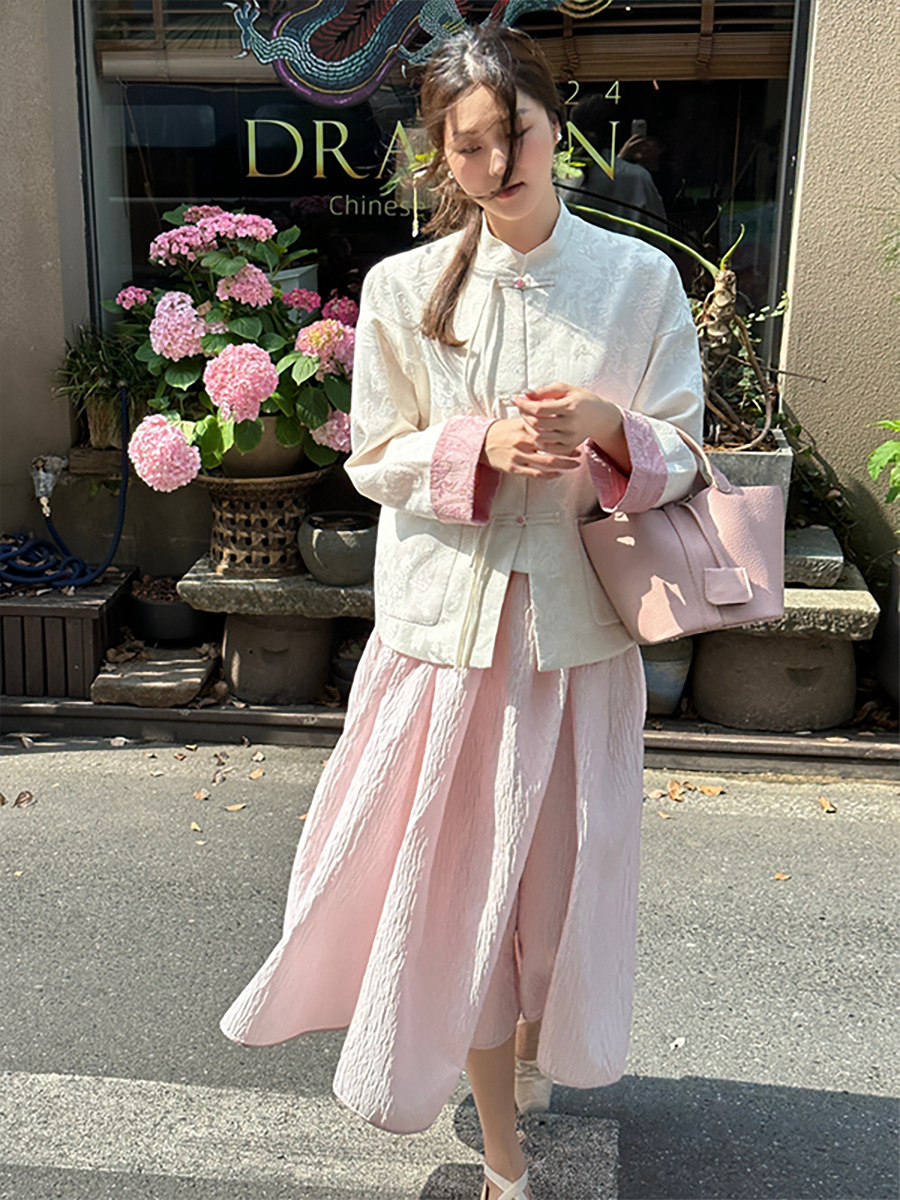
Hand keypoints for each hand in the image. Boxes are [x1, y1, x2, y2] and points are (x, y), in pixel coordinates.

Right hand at [480, 416, 580, 478]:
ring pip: (546, 462)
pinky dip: (549, 474)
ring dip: (563, 464)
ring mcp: (518, 456)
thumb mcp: (515, 421)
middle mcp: (522, 441)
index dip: (563, 433)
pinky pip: (535, 474)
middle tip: (579, 453)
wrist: (480, 443)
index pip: (547, 429)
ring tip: (574, 464)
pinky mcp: (514, 468)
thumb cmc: (501, 431)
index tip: (574, 435)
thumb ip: (532, 420)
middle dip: (568, 451)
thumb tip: (550, 413)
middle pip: (550, 446)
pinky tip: (558, 473)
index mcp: (523, 427)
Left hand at [513, 383, 630, 473]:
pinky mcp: (569, 447)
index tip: (516, 399)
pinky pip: (546, 447)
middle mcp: (570, 424)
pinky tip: (536, 430)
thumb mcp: (566, 389)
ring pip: (539, 437)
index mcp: (570, 407)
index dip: (524, 404)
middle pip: (537, 424)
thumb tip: (525, 394)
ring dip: (528, 428)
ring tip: (527, 418)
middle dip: (524, 416)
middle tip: (521, 408)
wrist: (600, 417)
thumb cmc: (581, 399)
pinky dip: (537, 439)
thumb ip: (545, 391)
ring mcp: (570, 438)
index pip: (539, 408)